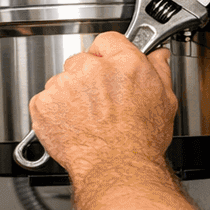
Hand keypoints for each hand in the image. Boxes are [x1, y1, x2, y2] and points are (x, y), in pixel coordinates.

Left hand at [29, 32, 176, 178]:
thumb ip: (158, 71)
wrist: (117, 168)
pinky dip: (53, 114)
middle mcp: (91, 69)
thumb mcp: (164, 101)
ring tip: (87, 120)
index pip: (107, 41)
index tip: (108, 67)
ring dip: (69, 97)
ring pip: (61, 82)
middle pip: (81, 61)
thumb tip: (158, 57)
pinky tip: (72, 127)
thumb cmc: (140, 141)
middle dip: (87, 79)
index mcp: (122, 62)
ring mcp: (65, 85)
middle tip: (100, 104)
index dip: (107, 55)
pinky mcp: (44, 104)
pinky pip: (45, 102)